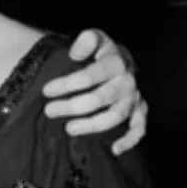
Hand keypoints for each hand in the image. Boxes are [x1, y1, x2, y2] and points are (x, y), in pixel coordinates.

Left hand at [41, 29, 146, 154]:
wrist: (121, 58)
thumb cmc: (100, 50)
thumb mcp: (94, 37)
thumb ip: (86, 41)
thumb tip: (75, 54)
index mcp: (115, 63)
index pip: (89, 76)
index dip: (66, 84)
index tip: (46, 90)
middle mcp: (127, 82)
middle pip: (99, 99)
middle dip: (72, 106)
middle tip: (49, 111)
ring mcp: (135, 98)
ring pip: (115, 116)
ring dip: (92, 125)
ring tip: (69, 129)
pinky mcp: (140, 110)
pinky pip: (139, 128)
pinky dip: (129, 140)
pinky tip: (114, 150)